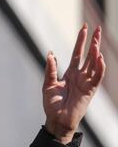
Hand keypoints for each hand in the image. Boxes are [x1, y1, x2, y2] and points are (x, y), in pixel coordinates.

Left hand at [42, 24, 105, 143]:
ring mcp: (86, 82)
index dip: (81, 40)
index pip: (77, 53)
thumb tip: (50, 54)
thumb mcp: (48, 84)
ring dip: (95, 52)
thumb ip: (50, 69)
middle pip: (88, 55)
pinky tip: (99, 57)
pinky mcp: (90, 90)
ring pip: (94, 63)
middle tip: (97, 27)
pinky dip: (99, 67)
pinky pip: (97, 77)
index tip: (84, 28)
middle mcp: (80, 76)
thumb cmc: (52, 104)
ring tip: (96, 41)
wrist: (57, 119)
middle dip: (93, 41)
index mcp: (70, 73)